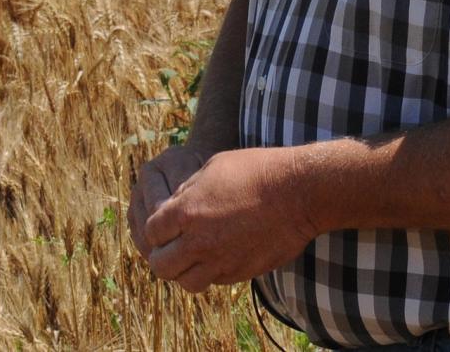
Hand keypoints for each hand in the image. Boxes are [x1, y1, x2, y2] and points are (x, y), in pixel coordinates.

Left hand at [139, 146, 319, 292]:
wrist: (299, 192)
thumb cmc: (257, 171)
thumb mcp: (214, 167)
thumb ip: (187, 191)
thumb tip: (174, 206)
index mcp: (186, 212)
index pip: (151, 233)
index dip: (156, 229)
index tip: (166, 224)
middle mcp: (198, 242)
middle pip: (161, 266)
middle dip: (164, 255)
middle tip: (175, 245)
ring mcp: (220, 262)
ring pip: (186, 282)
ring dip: (186, 270)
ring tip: (197, 255)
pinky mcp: (241, 273)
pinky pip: (215, 281)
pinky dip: (212, 272)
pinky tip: (221, 254)